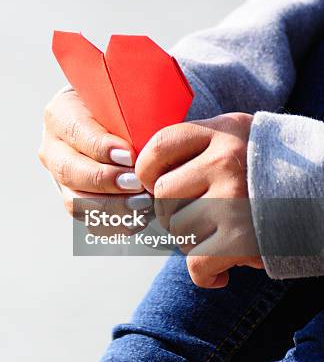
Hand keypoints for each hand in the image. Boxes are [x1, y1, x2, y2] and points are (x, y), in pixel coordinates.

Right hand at [38, 88, 144, 216]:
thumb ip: (132, 110)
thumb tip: (149, 134)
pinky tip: (137, 218)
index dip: (101, 147)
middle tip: (137, 183)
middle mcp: (53, 146)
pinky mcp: (72, 198)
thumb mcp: (125, 98)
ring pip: (75, 200)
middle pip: (70, 170)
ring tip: (142, 204)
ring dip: (110, 206)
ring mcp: (59, 176)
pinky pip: (87, 219)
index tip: (130, 156)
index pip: (76, 132)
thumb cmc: (125, 107)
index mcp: (61, 113)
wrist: (119, 123)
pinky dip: (113, 222)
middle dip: (105, 180)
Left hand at [135, 113, 263, 287]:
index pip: (159, 146)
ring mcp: (235, 197)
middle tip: (197, 218)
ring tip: (218, 237)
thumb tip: (138, 177)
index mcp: (222, 131)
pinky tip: (220, 271)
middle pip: (163, 194)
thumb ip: (195, 146)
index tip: (158, 185)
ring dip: (191, 242)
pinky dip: (205, 274)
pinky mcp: (243, 236)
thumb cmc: (267, 174)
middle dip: (171, 213)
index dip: (148, 171)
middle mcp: (227, 160)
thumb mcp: (237, 139)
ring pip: (178, 230)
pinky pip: (197, 263)